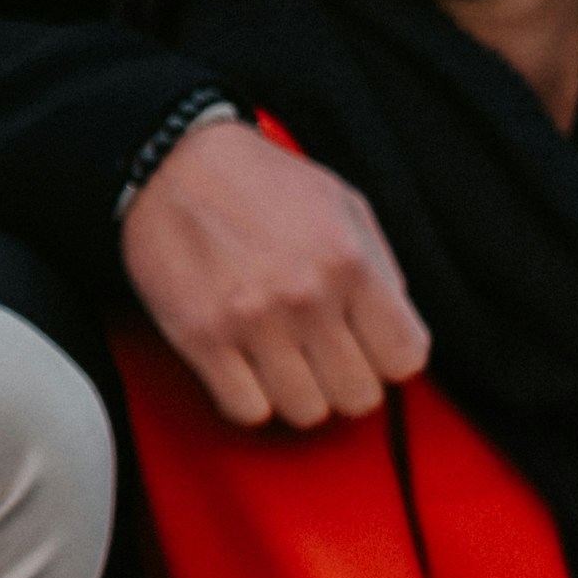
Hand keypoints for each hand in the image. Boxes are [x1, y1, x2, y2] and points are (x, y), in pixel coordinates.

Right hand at [126, 116, 431, 429]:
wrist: (171, 164)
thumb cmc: (260, 184)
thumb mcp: (343, 205)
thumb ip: (380, 269)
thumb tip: (396, 330)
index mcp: (350, 262)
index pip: (405, 358)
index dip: (389, 359)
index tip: (369, 349)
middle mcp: (306, 296)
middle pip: (358, 397)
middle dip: (345, 381)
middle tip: (323, 357)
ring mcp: (253, 322)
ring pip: (306, 413)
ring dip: (297, 393)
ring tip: (283, 361)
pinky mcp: (202, 340)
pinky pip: (248, 412)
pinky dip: (250, 398)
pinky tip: (246, 367)